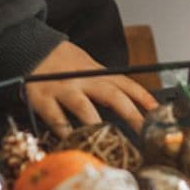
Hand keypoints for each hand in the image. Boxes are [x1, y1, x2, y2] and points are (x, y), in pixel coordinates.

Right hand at [25, 41, 156, 136]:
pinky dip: (64, 130)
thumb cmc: (64, 62)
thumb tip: (131, 105)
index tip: (157, 111)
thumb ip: (105, 84)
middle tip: (144, 131)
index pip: (125, 83)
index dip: (142, 96)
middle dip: (130, 113)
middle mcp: (83, 79)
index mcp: (96, 72)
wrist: (33, 48)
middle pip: (111, 95)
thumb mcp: (88, 67)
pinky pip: (55, 117)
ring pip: (83, 106)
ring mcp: (63, 89)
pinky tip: (72, 141)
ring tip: (110, 140)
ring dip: (97, 123)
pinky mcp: (43, 99)